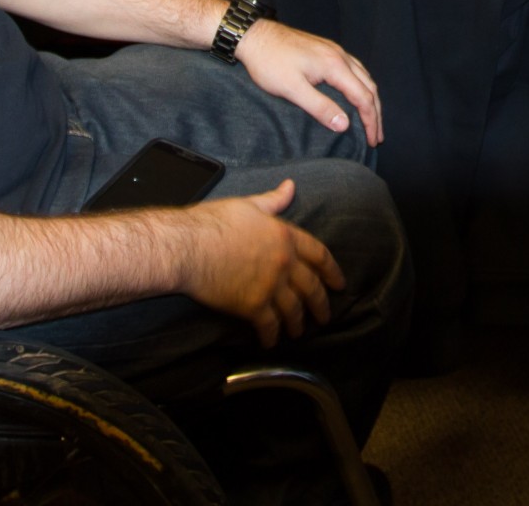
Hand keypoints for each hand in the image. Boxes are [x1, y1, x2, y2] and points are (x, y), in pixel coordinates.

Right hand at [174, 180, 345, 346]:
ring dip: (299, 323)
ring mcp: (270, 286)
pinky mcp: (253, 306)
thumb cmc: (214, 222)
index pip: (320, 254)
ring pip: (294, 310)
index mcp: (285, 235)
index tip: (339, 283)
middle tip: (325, 316)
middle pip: (312, 287)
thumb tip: (290, 186)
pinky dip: (272, 336)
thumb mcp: (249, 205)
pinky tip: (271, 342)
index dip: (332, 271)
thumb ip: (273, 200)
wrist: (189, 247)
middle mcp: (284, 262)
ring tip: (300, 332)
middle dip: (321, 304)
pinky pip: (270, 325)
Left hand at [233, 19, 383, 145]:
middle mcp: (340, 56)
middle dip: (375, 113)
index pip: (363, 96)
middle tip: (377, 136)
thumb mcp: (292, 89)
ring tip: (372, 118)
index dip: (370, 120)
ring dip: (371, 98)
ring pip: (363, 76)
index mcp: (334, 66)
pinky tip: (356, 93)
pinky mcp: (326, 49)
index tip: (373, 140)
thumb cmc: (270, 62)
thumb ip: (320, 107)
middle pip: (369, 86)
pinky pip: (354, 69)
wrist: (255, 35)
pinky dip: (361, 86)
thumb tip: (344, 125)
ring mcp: (334, 50)